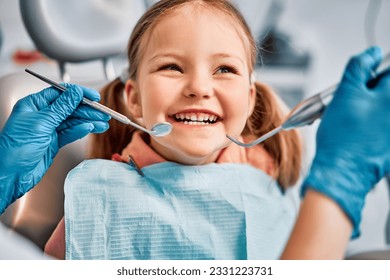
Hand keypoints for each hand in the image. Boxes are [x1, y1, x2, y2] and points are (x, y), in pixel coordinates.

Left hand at [0, 84, 109, 212]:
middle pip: (70, 108)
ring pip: (73, 121)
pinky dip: (81, 131)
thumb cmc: (16, 148)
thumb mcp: (42, 123)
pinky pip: (70, 133)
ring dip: (88, 122)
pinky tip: (90, 129)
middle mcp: (41, 115)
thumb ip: (61, 107)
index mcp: (34, 105)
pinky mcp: (53, 142)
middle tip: (103, 113)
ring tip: (102, 123)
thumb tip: (75, 93)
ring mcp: (48, 129)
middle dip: (88, 110)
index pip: (61, 93)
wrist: (11, 174)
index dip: (78, 94)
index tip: (93, 96)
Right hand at [301, 46, 389, 237]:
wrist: (343, 170)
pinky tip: (358, 134)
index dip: (373, 73)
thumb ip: (360, 66)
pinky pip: (381, 127)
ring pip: (381, 110)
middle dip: (371, 92)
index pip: (388, 70)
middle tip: (354, 103)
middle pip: (384, 91)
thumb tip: (372, 54)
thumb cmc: (342, 136)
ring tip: (354, 121)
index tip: (362, 82)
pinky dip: (371, 126)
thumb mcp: (345, 92)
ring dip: (370, 109)